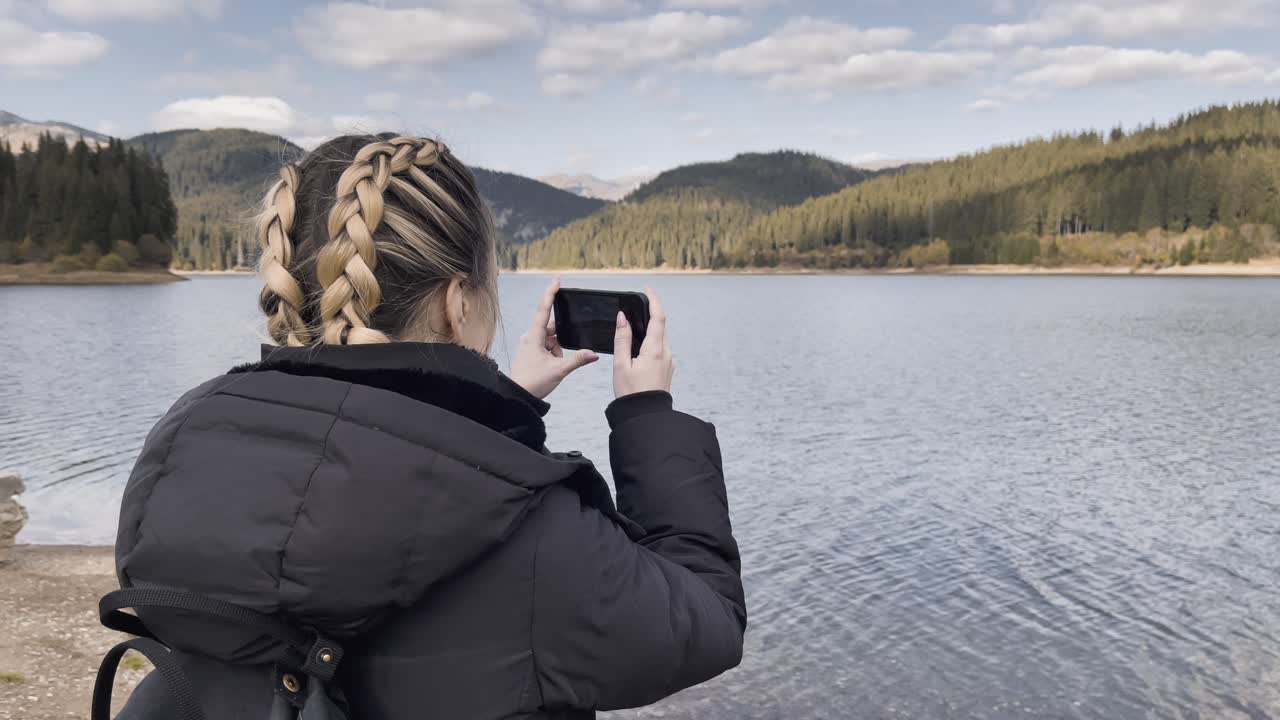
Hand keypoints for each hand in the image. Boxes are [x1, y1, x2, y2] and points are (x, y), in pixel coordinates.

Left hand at [511, 278, 598, 398]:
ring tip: (553, 366)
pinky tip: (550, 367)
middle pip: (551, 328)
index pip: (544, 310)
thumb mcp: (559, 370)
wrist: (517, 396)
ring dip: (557, 349)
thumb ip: (577, 360)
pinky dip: (552, 354)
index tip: (557, 280)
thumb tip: (594, 354)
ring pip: (550, 340)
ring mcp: (529, 345)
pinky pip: (546, 348)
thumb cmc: (533, 382)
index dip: (551, 294)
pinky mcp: (529, 353)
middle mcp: (530, 338)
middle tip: (560, 357)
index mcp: (534, 336)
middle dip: (560, 339)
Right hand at [614, 287, 673, 398]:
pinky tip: (638, 352)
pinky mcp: (668, 369)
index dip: (654, 300)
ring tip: (631, 333)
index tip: (647, 289)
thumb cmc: (631, 394)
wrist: (645, 417)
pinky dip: (650, 344)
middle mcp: (666, 354)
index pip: (658, 318)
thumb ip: (622, 339)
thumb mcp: (621, 365)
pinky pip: (660, 350)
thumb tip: (622, 318)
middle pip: (659, 327)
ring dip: (648, 332)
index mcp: (655, 350)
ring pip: (660, 339)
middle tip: (634, 310)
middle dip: (648, 316)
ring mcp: (669, 362)